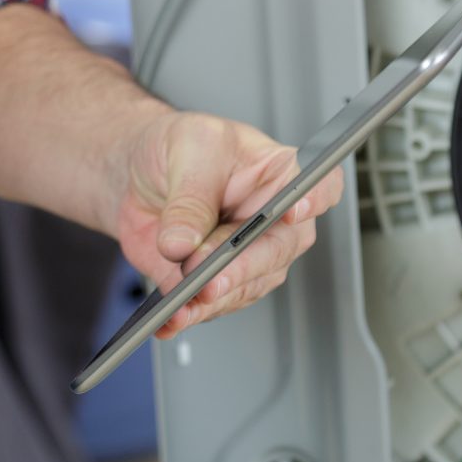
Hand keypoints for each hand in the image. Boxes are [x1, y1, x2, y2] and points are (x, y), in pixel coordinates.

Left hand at [112, 111, 344, 338]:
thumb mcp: (187, 151)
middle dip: (240, 267)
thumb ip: (188, 200)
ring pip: (246, 286)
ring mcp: (247, 256)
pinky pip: (211, 306)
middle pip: (278, 251)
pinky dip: (189, 314)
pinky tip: (171, 315)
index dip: (314, 201)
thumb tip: (183, 244)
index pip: (320, 187)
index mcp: (279, 175)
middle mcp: (273, 222)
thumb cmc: (180, 146)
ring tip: (183, 300)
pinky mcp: (217, 281)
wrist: (142, 169)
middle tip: (208, 274)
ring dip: (213, 297)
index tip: (292, 212)